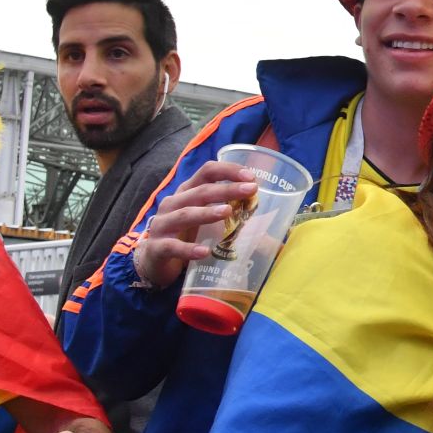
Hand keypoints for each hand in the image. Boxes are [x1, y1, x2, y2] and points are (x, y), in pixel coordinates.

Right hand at [131, 160, 257, 290]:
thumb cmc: (186, 236)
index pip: (207, 172)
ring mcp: (162, 225)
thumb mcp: (208, 224)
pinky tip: (204, 252)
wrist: (153, 261)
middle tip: (250, 189)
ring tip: (228, 212)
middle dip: (226, 189)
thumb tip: (278, 240)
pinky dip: (188, 249)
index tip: (251, 176)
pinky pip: (172, 246)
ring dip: (206, 213)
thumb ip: (236, 224)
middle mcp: (173, 203)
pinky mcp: (157, 247)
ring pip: (185, 214)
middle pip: (200, 191)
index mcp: (188, 192)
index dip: (228, 170)